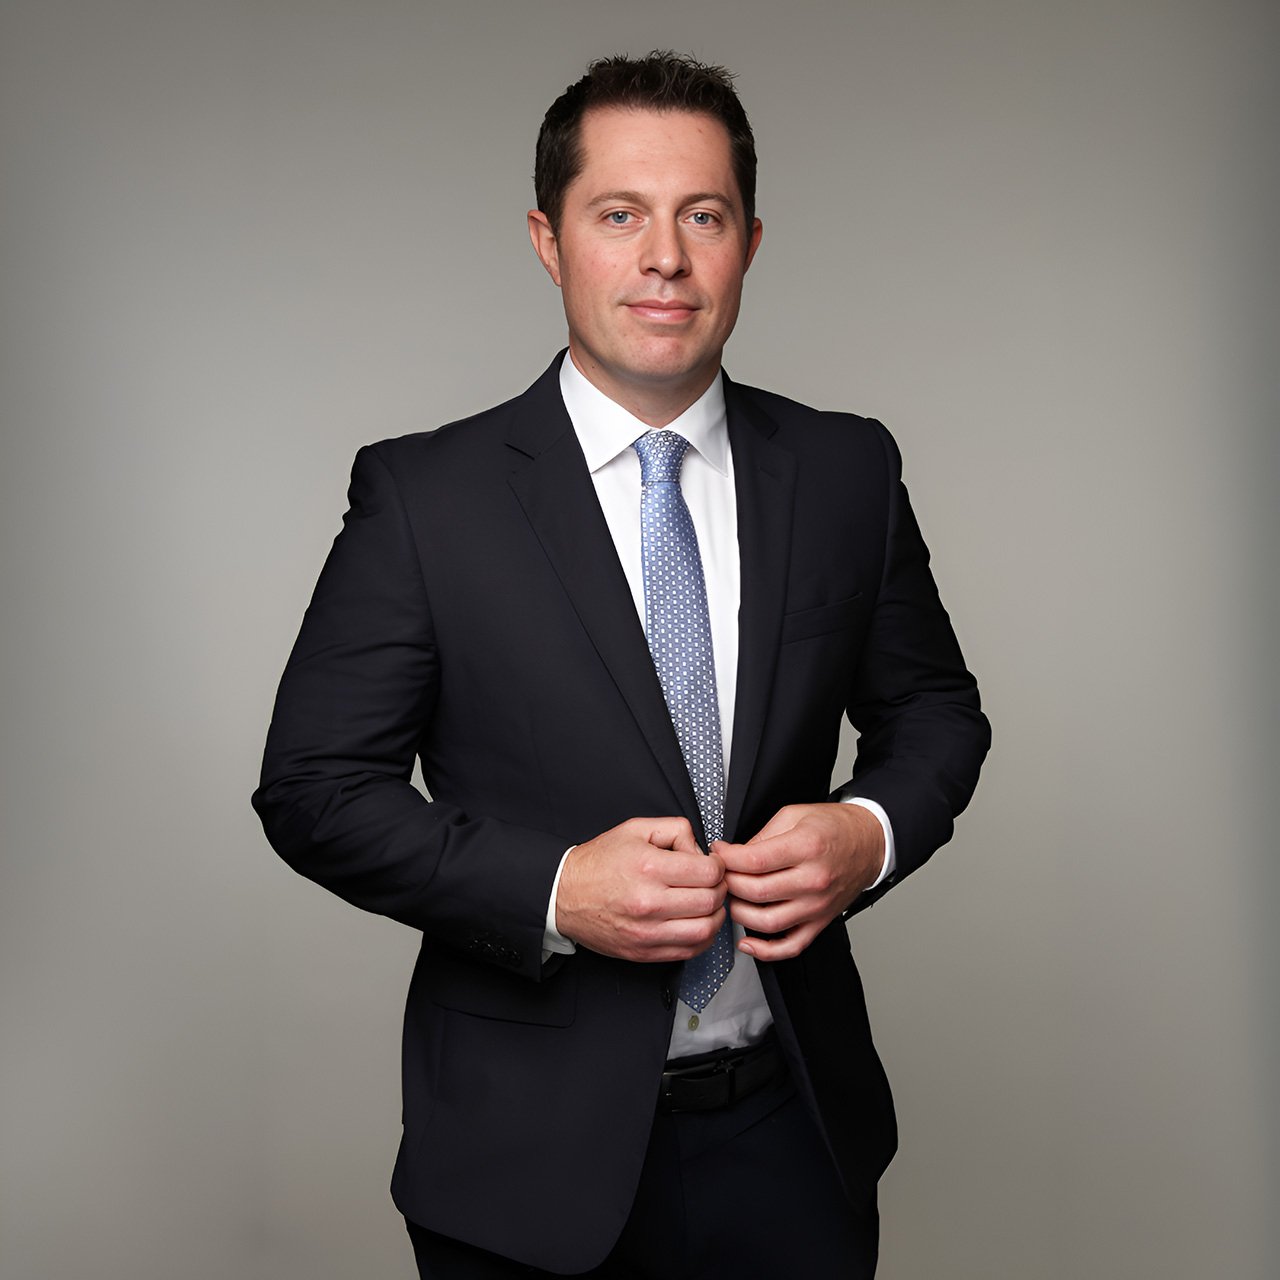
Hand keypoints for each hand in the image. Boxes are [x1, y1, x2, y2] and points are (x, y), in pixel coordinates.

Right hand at [555, 817, 726, 962]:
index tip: (713, 865)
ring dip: (715, 916)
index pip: (709, 872)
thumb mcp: (635, 829)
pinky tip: (696, 923)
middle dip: (720, 889)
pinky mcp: (643, 952)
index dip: (719, 866)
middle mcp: (649, 902)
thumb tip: (702, 850)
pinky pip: (689, 951)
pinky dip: (702, 938)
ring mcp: (646, 932)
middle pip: (711, 901)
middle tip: (712, 883)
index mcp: (649, 867)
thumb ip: (676, 830)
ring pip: (705, 930)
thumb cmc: (599, 862)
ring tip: (707, 903)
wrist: (563, 895)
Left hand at [717, 803, 884, 961]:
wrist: (869, 843)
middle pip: (756, 892)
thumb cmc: (833, 827)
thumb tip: (733, 855)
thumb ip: (762, 836)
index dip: (726, 858)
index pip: (753, 861)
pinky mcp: (820, 922)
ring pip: (766, 922)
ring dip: (739, 912)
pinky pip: (790, 946)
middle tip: (721, 873)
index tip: (718, 851)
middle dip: (728, 882)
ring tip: (732, 896)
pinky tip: (746, 941)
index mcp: (806, 847)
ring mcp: (817, 906)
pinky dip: (765, 951)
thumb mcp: (794, 815)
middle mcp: (813, 880)